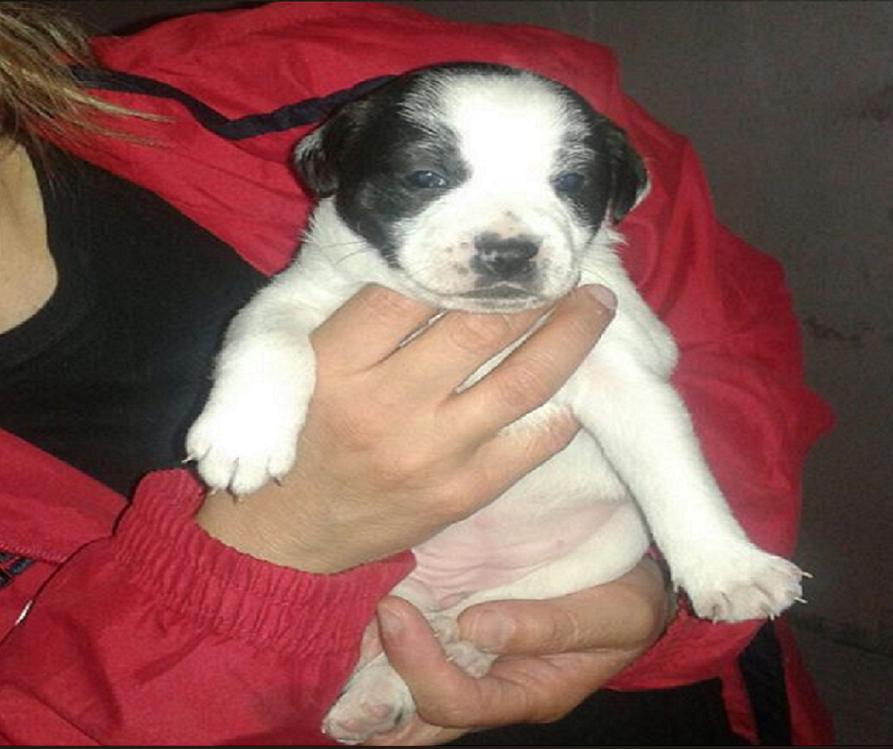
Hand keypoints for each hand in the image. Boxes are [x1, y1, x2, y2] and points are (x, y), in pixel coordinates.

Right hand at [196, 283, 616, 572]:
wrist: (291, 535)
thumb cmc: (302, 434)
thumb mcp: (301, 365)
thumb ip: (357, 314)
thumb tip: (438, 261)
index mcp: (338, 364)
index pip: (410, 291)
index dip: (461, 263)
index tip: (495, 250)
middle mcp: (388, 406)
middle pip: (480, 327)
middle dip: (535, 290)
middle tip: (567, 267)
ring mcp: (432, 454)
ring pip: (523, 380)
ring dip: (571, 336)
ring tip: (595, 306)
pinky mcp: (464, 494)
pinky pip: (534, 441)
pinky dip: (563, 406)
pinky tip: (579, 380)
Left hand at [363, 557, 673, 744]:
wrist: (638, 589)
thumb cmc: (629, 604)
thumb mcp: (612, 614)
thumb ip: (549, 625)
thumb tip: (474, 628)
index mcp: (528, 693)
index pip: (454, 701)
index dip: (417, 665)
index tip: (395, 609)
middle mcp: (492, 691)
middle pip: (416, 720)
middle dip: (373, 692)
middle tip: (353, 629)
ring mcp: (476, 670)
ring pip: (406, 699)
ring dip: (371, 673)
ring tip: (346, 627)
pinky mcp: (466, 641)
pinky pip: (414, 659)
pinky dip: (385, 647)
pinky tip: (366, 617)